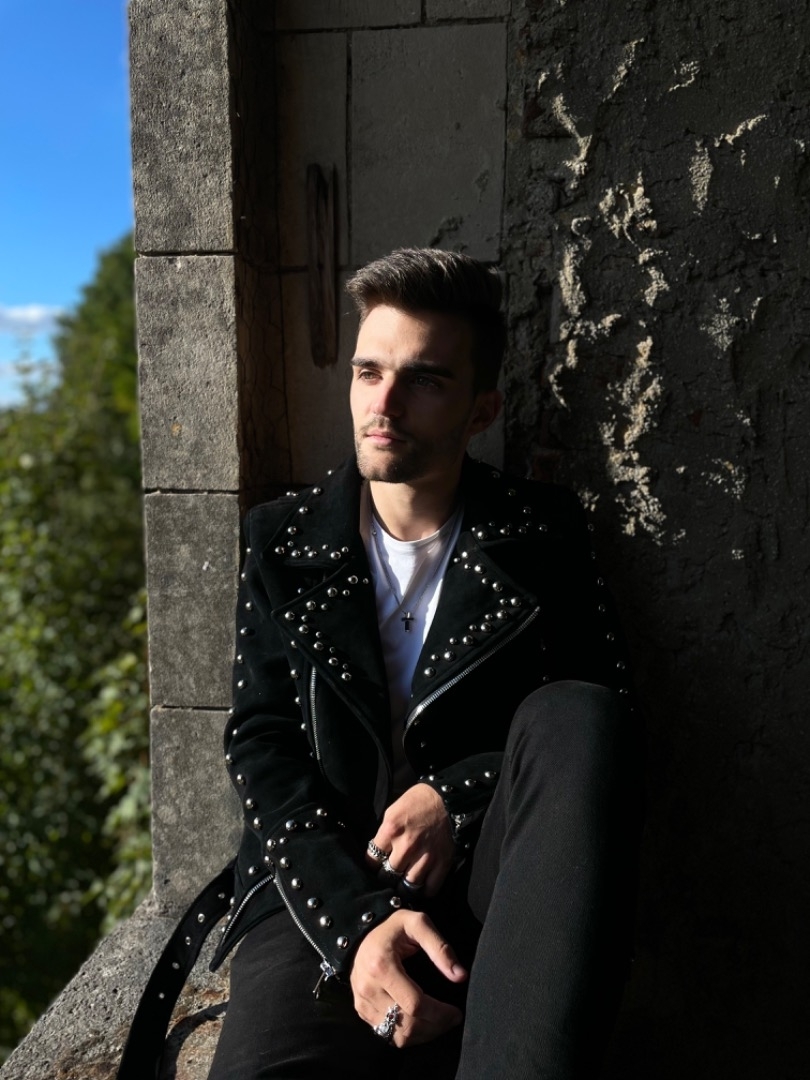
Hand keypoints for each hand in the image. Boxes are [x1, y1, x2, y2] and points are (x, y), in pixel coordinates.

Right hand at [350, 910, 466, 1046]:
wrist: (363, 931)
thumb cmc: (394, 927)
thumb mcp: (418, 924)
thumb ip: (440, 948)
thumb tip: (460, 976)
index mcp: (382, 966)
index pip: (415, 1004)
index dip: (440, 1013)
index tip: (456, 1012)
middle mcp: (368, 988)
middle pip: (407, 1024)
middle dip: (436, 1026)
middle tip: (452, 1019)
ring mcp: (363, 1002)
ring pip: (398, 1036)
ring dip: (424, 1035)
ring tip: (439, 1022)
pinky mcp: (362, 1010)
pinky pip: (387, 1035)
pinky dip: (408, 1035)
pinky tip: (421, 1023)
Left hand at [366, 783, 454, 895]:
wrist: (447, 799)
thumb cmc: (417, 803)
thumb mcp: (392, 812)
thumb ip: (384, 835)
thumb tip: (377, 855)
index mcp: (391, 830)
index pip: (372, 861)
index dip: (373, 865)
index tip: (377, 865)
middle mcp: (407, 846)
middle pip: (388, 876)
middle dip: (387, 876)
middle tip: (389, 875)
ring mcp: (426, 856)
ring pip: (408, 886)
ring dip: (404, 886)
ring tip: (404, 882)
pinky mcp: (443, 863)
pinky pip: (430, 888)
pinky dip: (425, 890)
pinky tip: (421, 884)